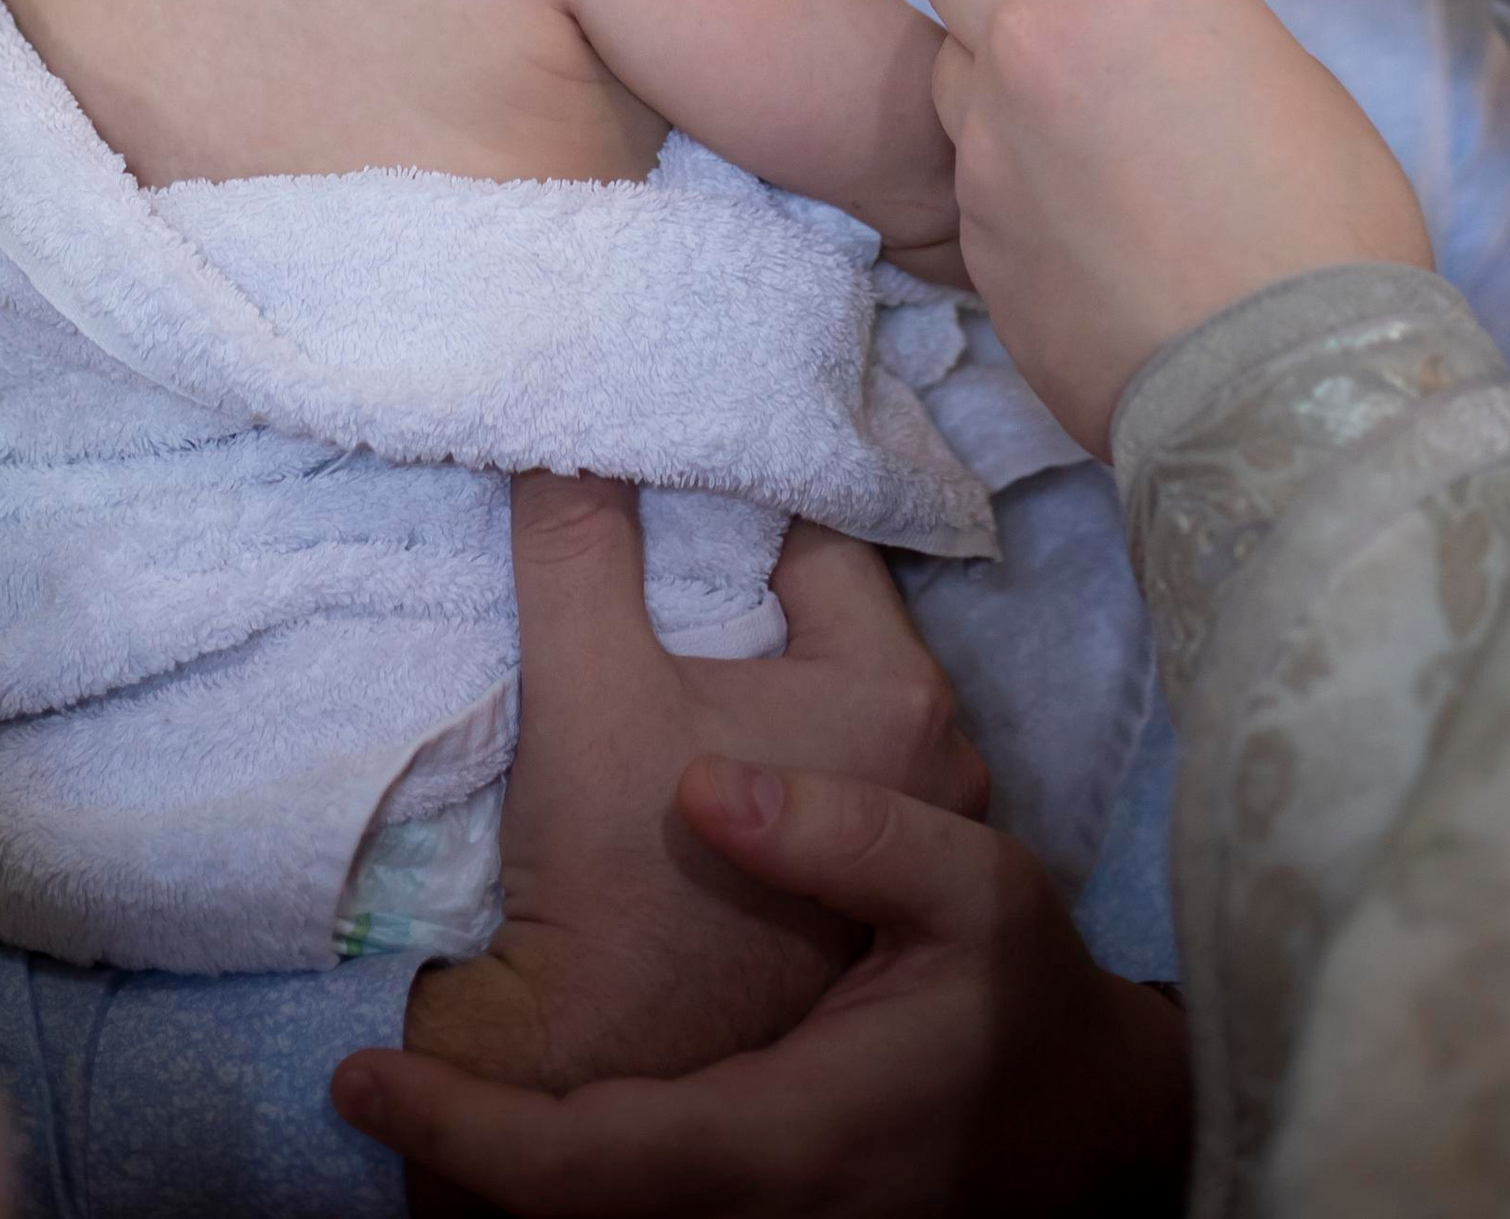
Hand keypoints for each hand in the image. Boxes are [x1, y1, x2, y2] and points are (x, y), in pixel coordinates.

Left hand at [334, 761, 1190, 1217]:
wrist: (1090, 1135)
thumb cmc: (1027, 1010)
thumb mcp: (973, 893)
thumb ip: (852, 835)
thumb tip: (710, 785)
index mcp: (778, 1143)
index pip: (582, 1174)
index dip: (461, 1141)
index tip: (361, 1084)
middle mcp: (747, 1215)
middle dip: (455, 1167)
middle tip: (366, 1086)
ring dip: (503, 1174)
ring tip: (418, 1095)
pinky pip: (630, 1214)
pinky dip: (562, 1175)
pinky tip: (522, 1128)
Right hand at [363, 473, 987, 1111]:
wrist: (604, 1083)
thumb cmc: (617, 888)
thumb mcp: (586, 689)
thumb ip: (579, 543)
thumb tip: (570, 426)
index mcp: (899, 695)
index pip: (812, 528)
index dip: (729, 486)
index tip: (666, 446)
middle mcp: (939, 757)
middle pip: (819, 604)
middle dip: (738, 562)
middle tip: (651, 510)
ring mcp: (910, 826)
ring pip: (816, 676)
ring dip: (747, 643)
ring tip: (658, 599)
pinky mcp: (861, 880)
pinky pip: (816, 745)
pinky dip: (760, 712)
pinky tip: (688, 697)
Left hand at [930, 0, 1430, 452]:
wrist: (1293, 378)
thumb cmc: (1325, 217)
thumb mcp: (1279, 58)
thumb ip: (1189, 3)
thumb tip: (1155, 1)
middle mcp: (1036, 26)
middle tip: (1079, 37)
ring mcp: (989, 129)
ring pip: (948, 60)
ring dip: (996, 77)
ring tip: (1084, 138)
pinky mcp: (971, 225)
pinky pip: (966, 163)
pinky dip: (1007, 174)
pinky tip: (1084, 223)